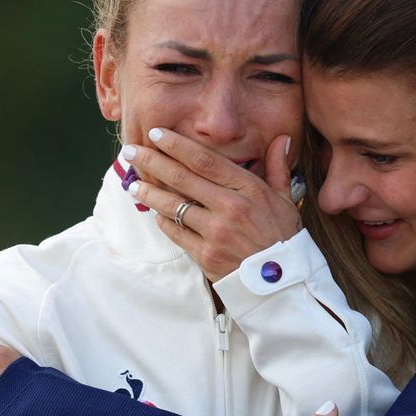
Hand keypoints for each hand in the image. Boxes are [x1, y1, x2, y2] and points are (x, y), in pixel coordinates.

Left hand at [124, 129, 300, 280]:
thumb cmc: (283, 237)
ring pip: (172, 205)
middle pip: (181, 178)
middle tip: (130, 151)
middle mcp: (230, 207)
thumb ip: (278, 167)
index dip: (177, 145)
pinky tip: (154, 212)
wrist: (283, 282)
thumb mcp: (285, 199)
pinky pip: (175, 232)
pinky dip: (163, 220)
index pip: (204, 160)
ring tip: (132, 183)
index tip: (156, 133)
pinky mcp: (205, 255)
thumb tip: (282, 138)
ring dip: (148, 192)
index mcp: (248, 189)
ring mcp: (216, 232)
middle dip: (152, 161)